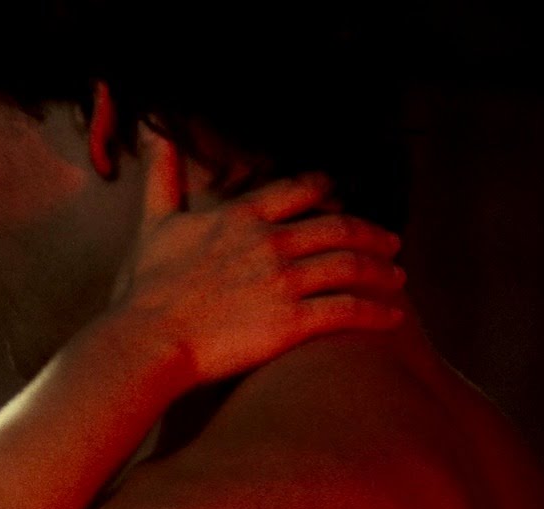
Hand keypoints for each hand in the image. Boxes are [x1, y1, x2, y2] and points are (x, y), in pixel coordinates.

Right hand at [105, 128, 405, 390]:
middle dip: (370, 232)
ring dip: (381, 269)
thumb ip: (163, 179)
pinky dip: (376, 312)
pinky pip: (348, 310)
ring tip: (398, 276)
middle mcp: (270, 243)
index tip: (340, 194)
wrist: (148, 337)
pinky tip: (393, 317)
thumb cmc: (146, 287)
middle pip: (337, 227)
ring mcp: (284, 282)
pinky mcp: (293, 322)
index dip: (326, 190)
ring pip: (350, 265)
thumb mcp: (154, 223)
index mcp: (241, 218)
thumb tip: (156, 137)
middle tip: (390, 240)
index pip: (298, 190)